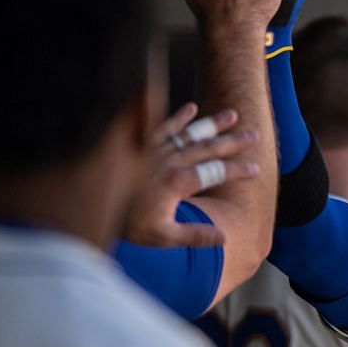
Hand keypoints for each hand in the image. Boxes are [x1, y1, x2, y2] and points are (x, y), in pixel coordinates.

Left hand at [124, 104, 260, 248]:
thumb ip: (194, 235)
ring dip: (212, 124)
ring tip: (233, 115)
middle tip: (254, 135)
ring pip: (189, 133)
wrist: (91, 205)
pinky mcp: (141, 143)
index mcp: (177, 183)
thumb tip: (224, 238)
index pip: (215, 173)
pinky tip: (192, 108)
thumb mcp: (162, 236)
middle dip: (233, 142)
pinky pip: (162, 126)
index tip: (255, 170)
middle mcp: (168, 161)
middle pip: (207, 148)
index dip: (237, 171)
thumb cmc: (127, 224)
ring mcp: (155, 149)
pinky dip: (178, 117)